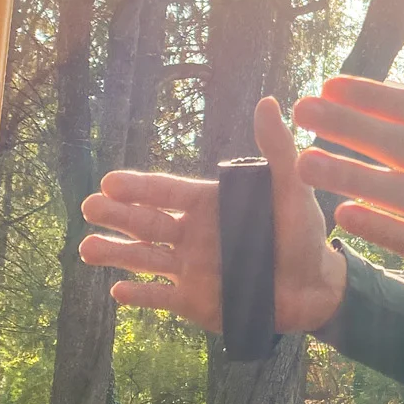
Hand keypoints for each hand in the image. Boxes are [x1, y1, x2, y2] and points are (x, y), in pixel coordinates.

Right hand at [78, 98, 346, 333]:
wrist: (316, 287)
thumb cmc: (303, 234)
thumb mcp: (292, 189)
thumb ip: (277, 149)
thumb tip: (268, 102)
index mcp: (210, 206)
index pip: (167, 193)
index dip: (139, 188)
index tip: (110, 182)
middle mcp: (193, 235)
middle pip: (146, 223)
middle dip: (117, 216)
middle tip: (88, 207)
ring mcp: (191, 268)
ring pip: (145, 258)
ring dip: (117, 253)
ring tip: (86, 249)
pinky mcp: (196, 301)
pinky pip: (161, 296)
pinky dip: (140, 295)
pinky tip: (116, 291)